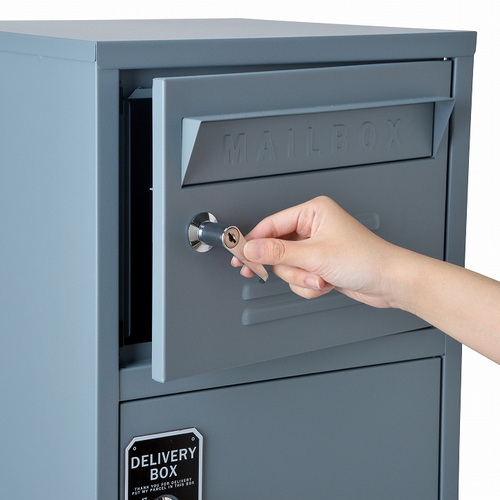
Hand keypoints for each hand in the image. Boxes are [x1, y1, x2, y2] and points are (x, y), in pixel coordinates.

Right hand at [232, 196, 399, 306]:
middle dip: (289, 267)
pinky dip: (309, 286)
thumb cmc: (365, 258)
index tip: (239, 254)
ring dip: (302, 279)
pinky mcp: (318, 265)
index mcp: (313, 212)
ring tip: (320, 279)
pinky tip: (325, 284)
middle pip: (276, 249)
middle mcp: (313, 227)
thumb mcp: (315, 255)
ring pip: (287, 267)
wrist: (389, 282)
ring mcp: (315, 248)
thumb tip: (251, 249)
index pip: (271, 224)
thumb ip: (278, 253)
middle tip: (295, 272)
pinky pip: (298, 278)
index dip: (254, 241)